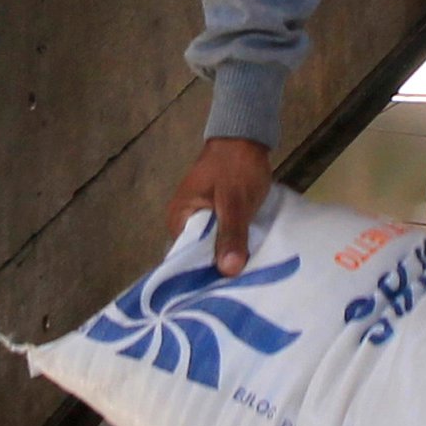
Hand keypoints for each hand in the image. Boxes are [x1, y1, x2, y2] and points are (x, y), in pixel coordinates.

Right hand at [169, 135, 276, 274]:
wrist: (246, 135)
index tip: (221, 291)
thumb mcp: (234, 203)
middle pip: (199, 255)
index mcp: (178, 218)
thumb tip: (227, 271)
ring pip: (213, 246)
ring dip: (228, 256)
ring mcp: (199, 215)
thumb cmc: (236, 167)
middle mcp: (182, 220)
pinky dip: (233, 243)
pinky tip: (247, 256)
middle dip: (218, 268)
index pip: (184, 259)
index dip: (202, 276)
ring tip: (245, 277)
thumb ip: (230, 235)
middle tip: (239, 288)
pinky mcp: (214, 212)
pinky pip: (221, 235)